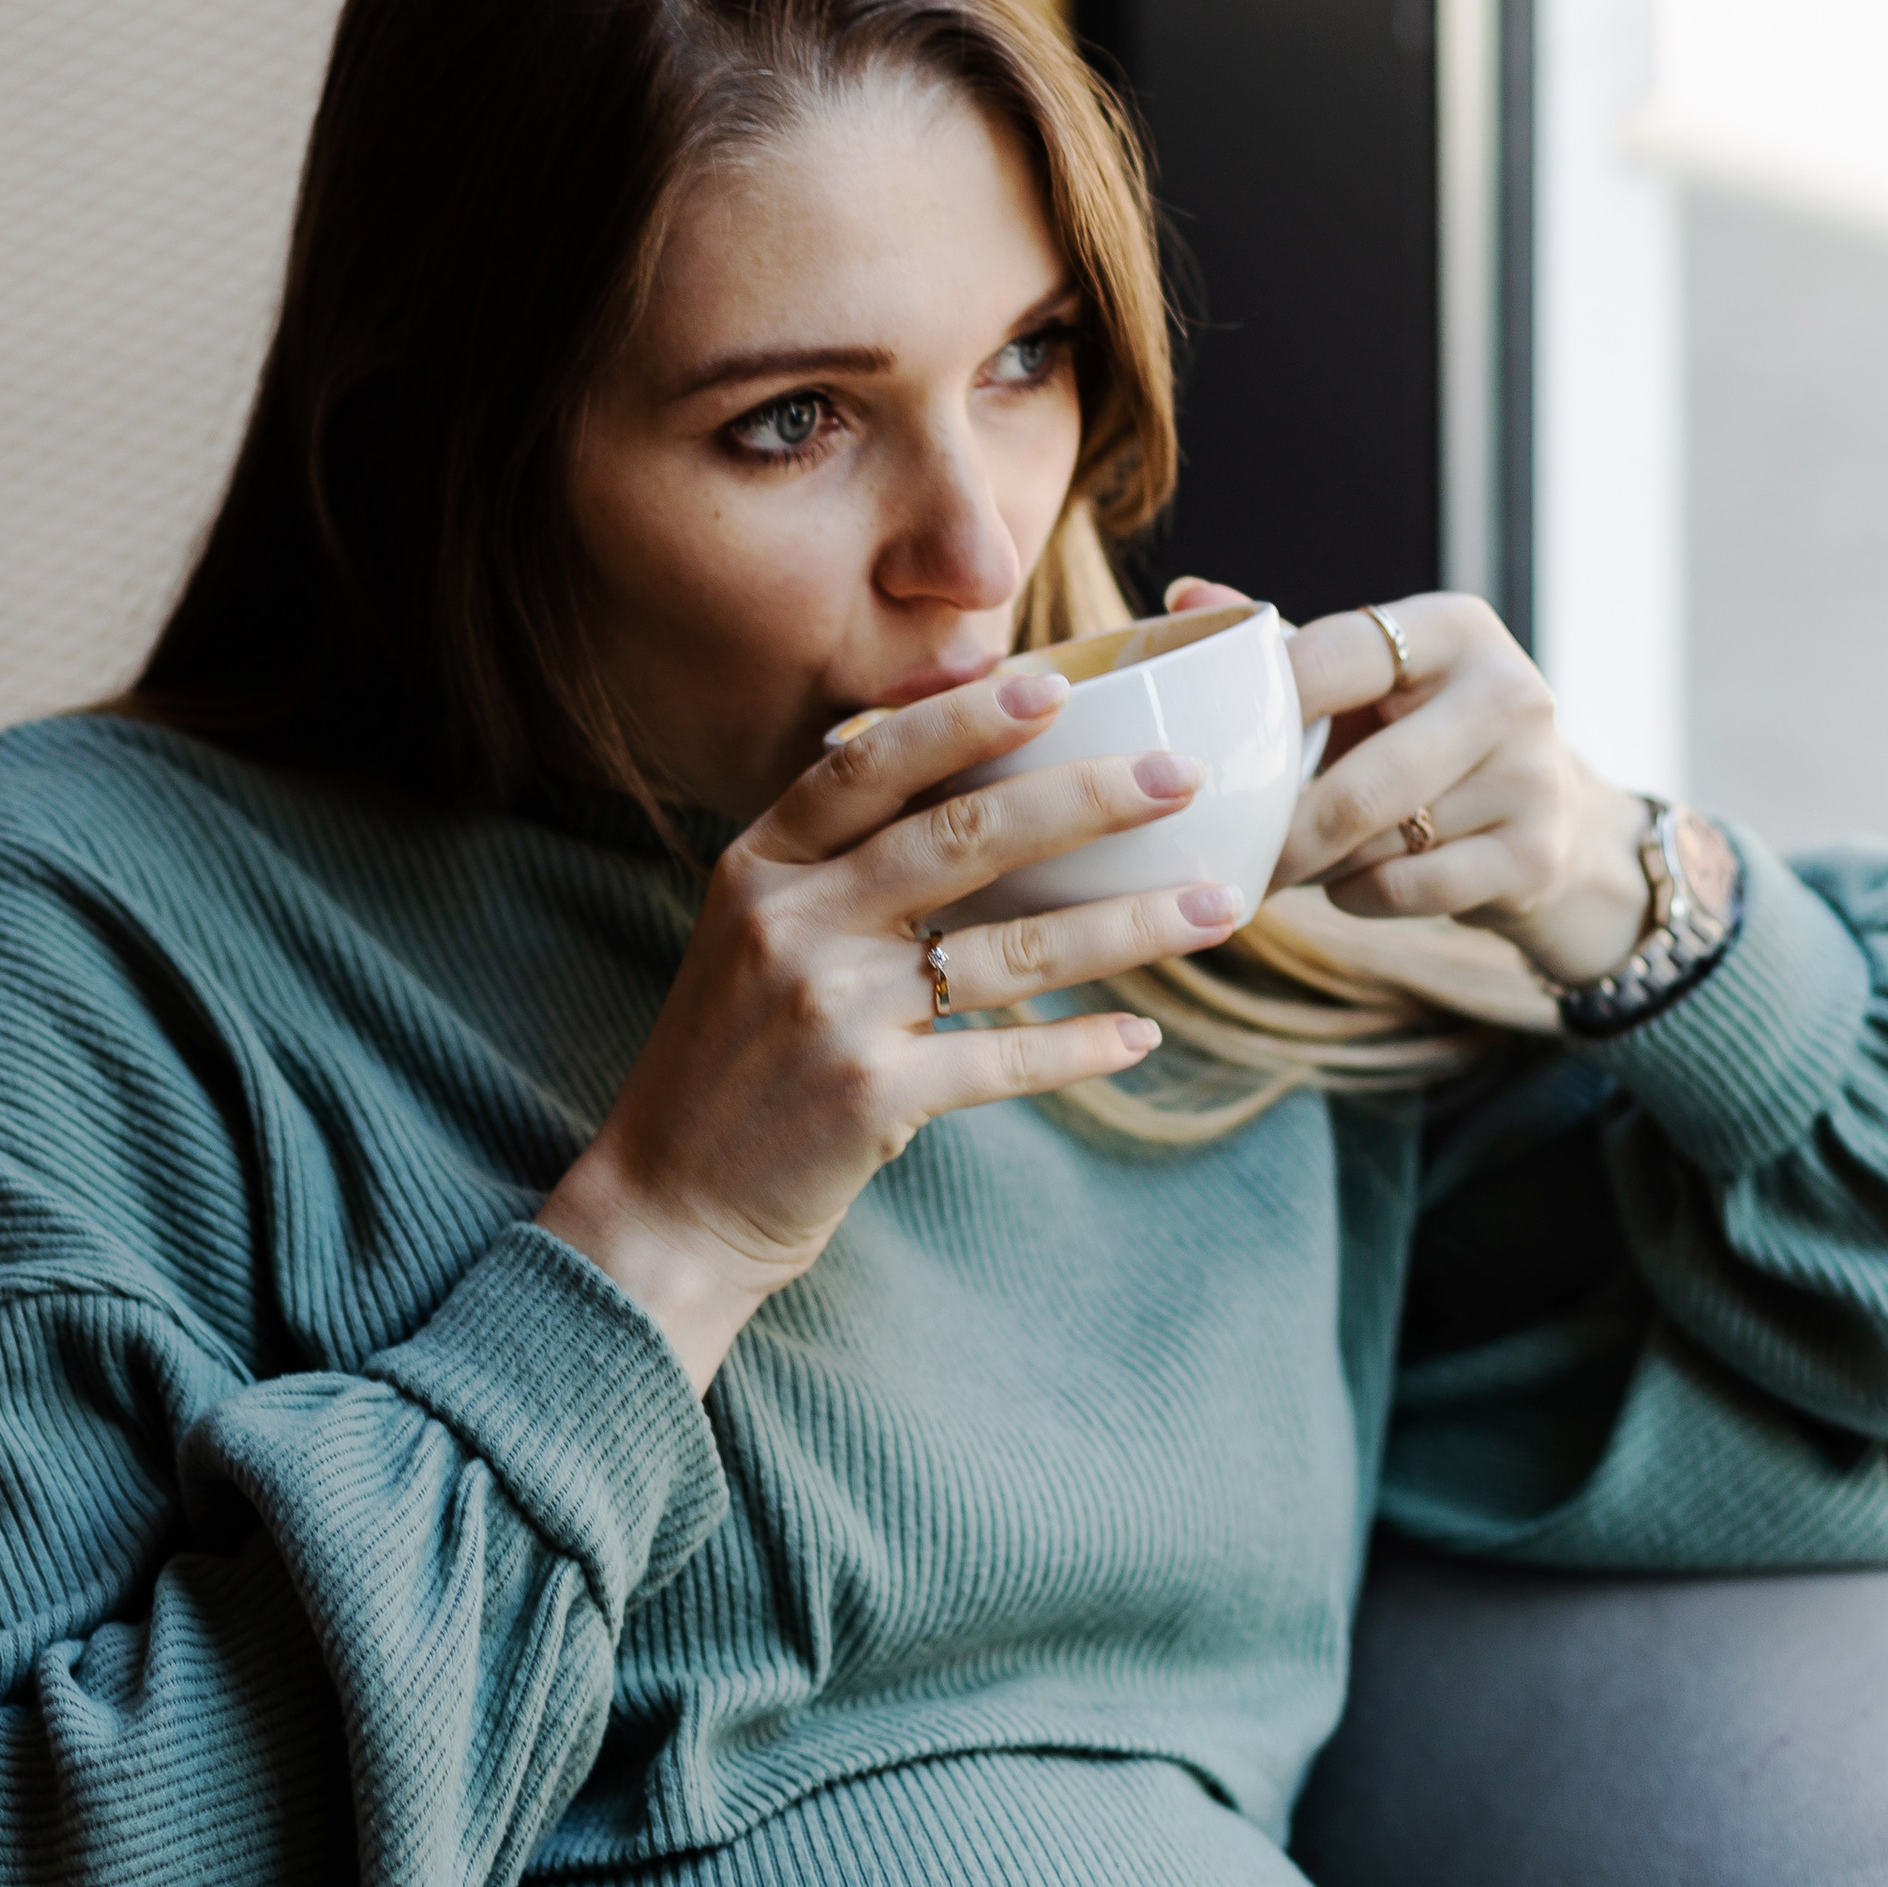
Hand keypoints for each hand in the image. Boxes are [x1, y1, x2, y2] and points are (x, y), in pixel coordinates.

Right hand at [537, 673, 1246, 1388]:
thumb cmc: (732, 1057)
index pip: (869, 766)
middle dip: (1086, 798)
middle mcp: (792, 925)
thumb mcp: (755, 934)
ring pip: (1010, 950)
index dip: (963, 720)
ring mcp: (832, 1011)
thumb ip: (838, 865)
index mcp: (761, 868)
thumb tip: (971, 789)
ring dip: (1128, 923)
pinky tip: (1142, 1036)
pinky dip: (1079, 1049)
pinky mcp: (871, 1099)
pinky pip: (1004, 1062)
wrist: (669, 1201)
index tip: (1056, 685)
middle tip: (1180, 775)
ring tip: (1218, 902)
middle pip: (961, 838)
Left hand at [1163, 577, 1652, 991]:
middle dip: (1280, 834)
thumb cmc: (1422, 732)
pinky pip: (1407, 889)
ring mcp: (1532, 775)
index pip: (1335, 658)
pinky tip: (1350, 881)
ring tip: (1288, 860)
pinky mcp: (1536, 854)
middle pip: (1356, 787)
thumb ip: (1283, 645)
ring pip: (1377, 844)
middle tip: (1225, 854)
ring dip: (1315, 864)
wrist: (1549, 814)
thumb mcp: (1366, 678)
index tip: (1206, 754)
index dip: (1264, 708)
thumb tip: (1183, 598)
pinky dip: (1358, 894)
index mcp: (1454, 627)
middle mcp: (1508, 691)